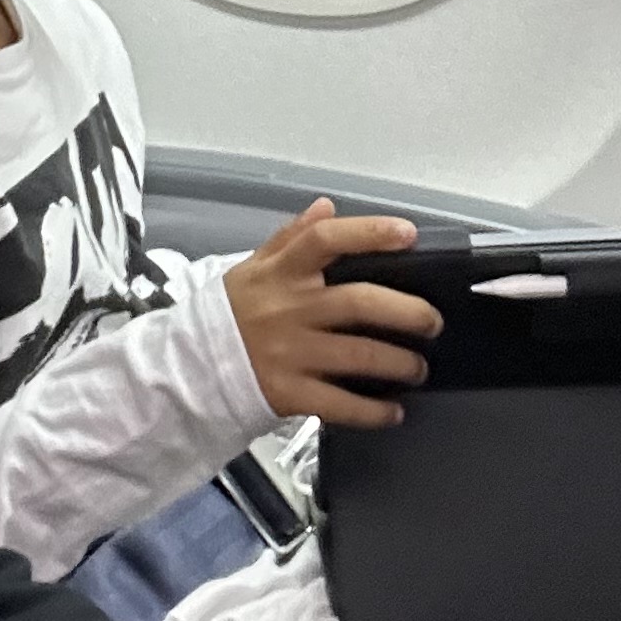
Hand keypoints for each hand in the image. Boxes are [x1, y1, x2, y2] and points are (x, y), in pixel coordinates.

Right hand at [224, 201, 440, 428]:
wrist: (189, 368)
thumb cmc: (231, 314)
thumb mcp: (253, 267)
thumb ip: (291, 237)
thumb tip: (327, 208)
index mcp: (282, 273)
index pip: (325, 241)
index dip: (370, 233)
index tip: (407, 235)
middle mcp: (289, 310)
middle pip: (359, 302)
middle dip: (407, 312)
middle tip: (431, 321)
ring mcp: (290, 353)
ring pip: (360, 356)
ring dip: (400, 363)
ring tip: (418, 367)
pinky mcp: (289, 393)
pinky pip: (341, 404)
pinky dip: (374, 412)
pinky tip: (393, 411)